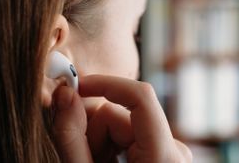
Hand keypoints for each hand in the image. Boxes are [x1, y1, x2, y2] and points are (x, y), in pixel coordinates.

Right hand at [53, 75, 191, 162]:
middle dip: (93, 133)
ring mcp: (168, 151)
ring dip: (100, 143)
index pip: (140, 96)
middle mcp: (172, 149)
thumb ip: (71, 135)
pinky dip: (110, 148)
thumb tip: (65, 93)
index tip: (75, 88)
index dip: (105, 84)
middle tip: (86, 162)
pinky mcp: (160, 152)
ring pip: (119, 123)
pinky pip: (127, 134)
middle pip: (119, 115)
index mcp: (162, 156)